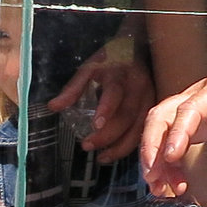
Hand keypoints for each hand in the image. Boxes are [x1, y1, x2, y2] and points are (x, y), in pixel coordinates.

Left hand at [48, 38, 155, 162]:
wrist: (137, 48)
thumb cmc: (109, 60)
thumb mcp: (88, 68)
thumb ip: (72, 89)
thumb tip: (53, 107)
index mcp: (119, 74)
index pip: (114, 93)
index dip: (106, 109)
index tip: (95, 125)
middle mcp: (137, 86)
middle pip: (126, 115)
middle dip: (108, 135)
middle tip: (87, 146)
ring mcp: (149, 97)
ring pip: (138, 126)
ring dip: (121, 146)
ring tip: (102, 158)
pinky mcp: (153, 107)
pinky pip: (144, 130)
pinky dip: (131, 145)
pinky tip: (116, 153)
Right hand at [141, 58, 206, 195]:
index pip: (189, 109)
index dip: (177, 133)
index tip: (171, 158)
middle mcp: (199, 94)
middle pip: (162, 115)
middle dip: (152, 147)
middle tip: (154, 177)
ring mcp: (194, 107)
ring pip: (161, 127)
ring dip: (155, 157)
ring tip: (161, 186)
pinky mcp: (195, 121)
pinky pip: (172, 138)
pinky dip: (168, 160)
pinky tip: (174, 180)